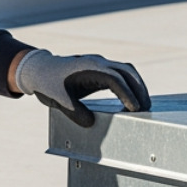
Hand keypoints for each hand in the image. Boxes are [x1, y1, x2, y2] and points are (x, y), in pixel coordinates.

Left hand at [14, 49, 150, 127]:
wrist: (39, 69)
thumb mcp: (58, 101)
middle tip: (147, 108)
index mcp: (88, 68)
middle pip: (126, 71)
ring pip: (126, 70)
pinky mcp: (99, 67)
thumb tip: (91, 123)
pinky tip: (131, 99)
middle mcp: (97, 62)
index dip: (127, 94)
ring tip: (143, 104)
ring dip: (137, 85)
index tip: (135, 108)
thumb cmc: (48, 84)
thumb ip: (75, 113)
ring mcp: (99, 63)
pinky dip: (129, 84)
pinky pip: (119, 73)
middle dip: (139, 89)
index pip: (114, 80)